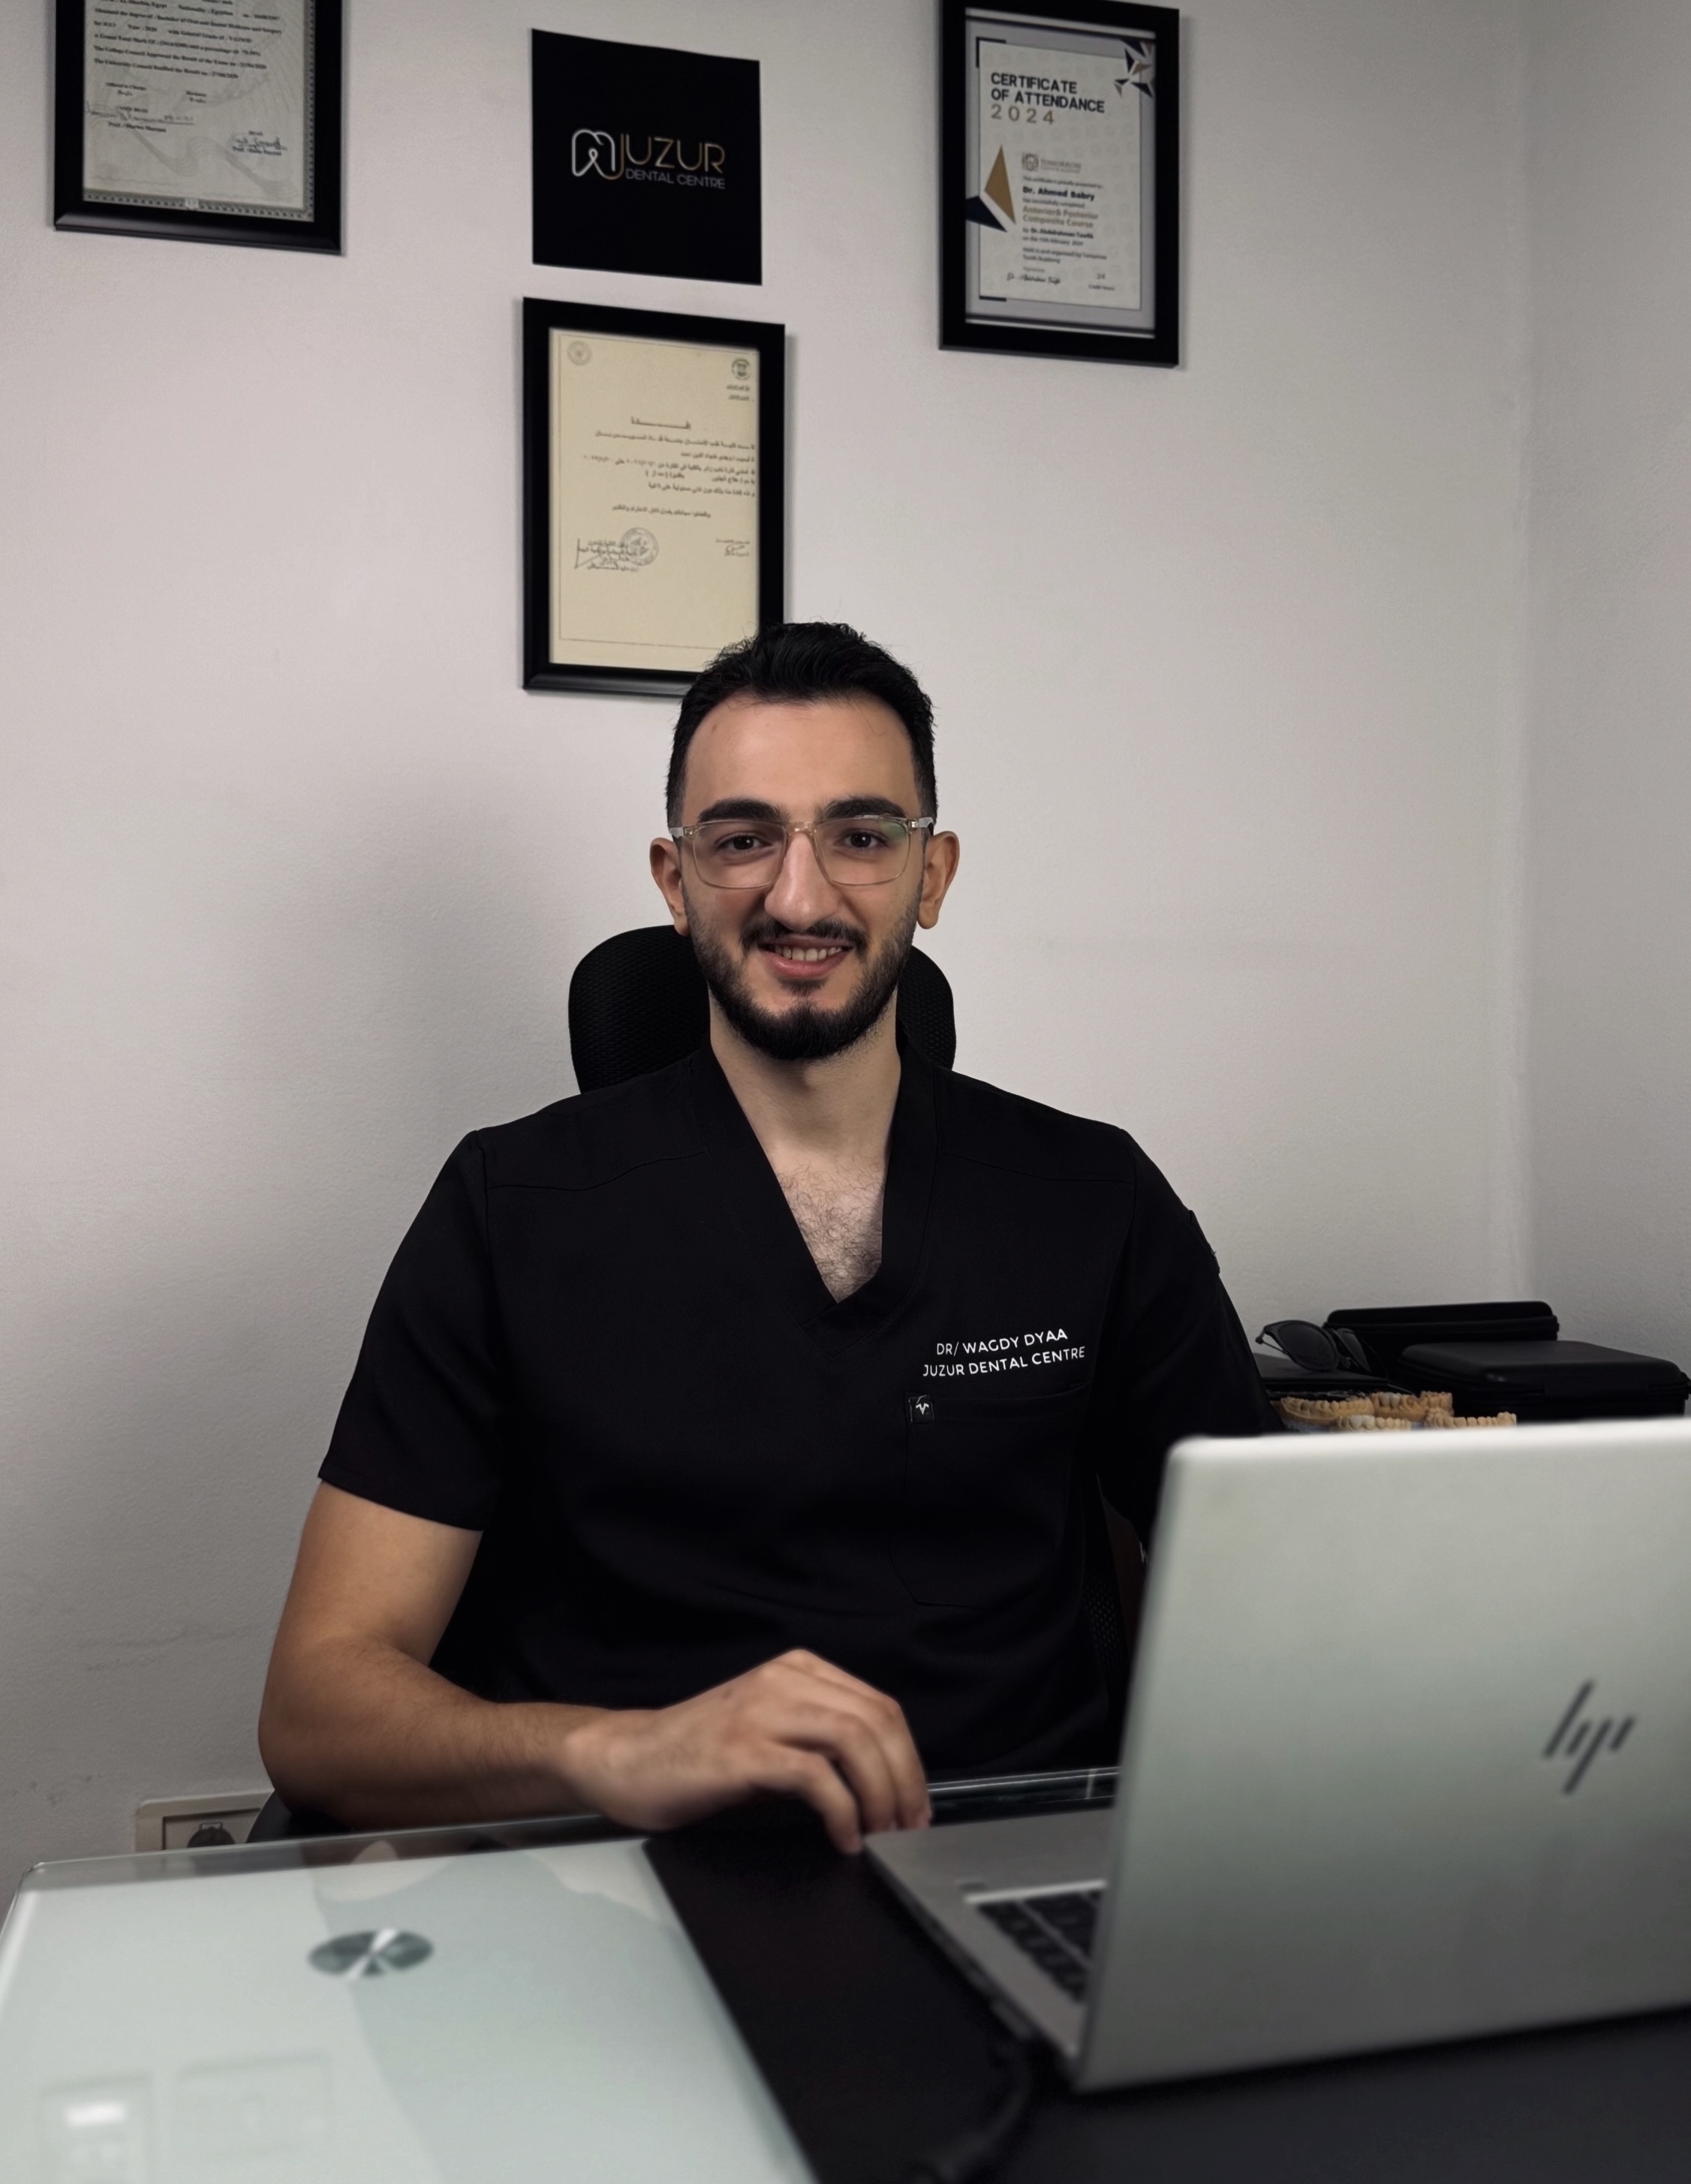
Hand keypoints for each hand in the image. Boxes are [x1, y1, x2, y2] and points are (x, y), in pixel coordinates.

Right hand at [557, 1650, 931, 1852]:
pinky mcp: (742, 1751)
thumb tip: (879, 1784)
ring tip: (882, 1833)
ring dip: (880, 1794)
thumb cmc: (696, 1755)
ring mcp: (762, 1712)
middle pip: (876, 1721)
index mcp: (796, 1672)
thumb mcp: (768, 1730)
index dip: (908, 1759)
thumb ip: (817, 1739)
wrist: (626, 1760)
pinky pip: (815, 1776)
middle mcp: (783, 1682)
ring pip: (854, 1740)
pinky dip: (842, 1811)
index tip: (915, 1803)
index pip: (879, 1707)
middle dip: (904, 1780)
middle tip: (908, 1827)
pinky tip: (843, 1838)